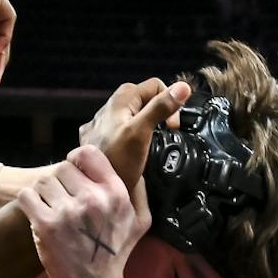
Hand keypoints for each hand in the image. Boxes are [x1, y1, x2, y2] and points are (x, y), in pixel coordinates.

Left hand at [16, 146, 143, 277]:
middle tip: (60, 200)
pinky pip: (27, 196)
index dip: (76, 159)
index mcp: (115, 193)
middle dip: (59, 182)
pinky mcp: (46, 225)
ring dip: (43, 194)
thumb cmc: (115, 255)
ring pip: (43, 181)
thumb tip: (136, 167)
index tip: (73, 173)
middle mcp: (93, 198)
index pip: (88, 153)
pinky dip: (28, 203)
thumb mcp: (140, 222)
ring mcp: (68, 211)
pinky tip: (36, 214)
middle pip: (62, 167)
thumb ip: (139, 192)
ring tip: (50, 209)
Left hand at [79, 78, 189, 192]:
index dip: (169, 102)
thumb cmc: (114, 163)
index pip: (156, 86)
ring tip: (148, 146)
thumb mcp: (141, 132)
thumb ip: (161, 108)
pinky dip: (134, 139)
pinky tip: (134, 152)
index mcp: (121, 98)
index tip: (171, 126)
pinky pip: (125, 132)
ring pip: (135, 117)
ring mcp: (105, 125)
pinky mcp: (103, 141)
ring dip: (147, 128)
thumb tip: (183, 88)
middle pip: (146, 101)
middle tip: (163, 136)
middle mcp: (110, 108)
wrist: (95, 190)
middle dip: (159, 115)